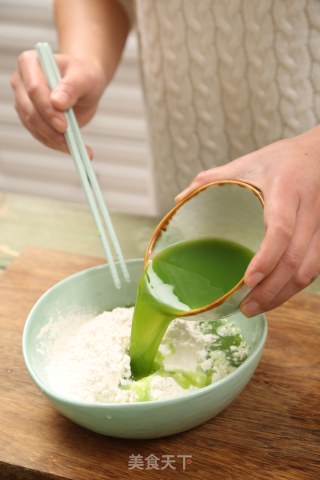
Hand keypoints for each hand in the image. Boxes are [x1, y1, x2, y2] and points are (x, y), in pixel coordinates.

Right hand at [11, 50, 106, 156]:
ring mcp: (24, 102)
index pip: (34, 89)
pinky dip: (57, 144)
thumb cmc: (84, 76)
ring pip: (33, 126)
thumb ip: (71, 88)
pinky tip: (73, 148)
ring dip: (54, 140)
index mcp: (30, 63)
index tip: (64, 125)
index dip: (47, 109)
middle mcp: (21, 82)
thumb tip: (57, 103)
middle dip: (49, 128)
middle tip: (69, 138)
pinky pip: (40, 135)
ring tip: (76, 147)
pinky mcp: (31, 119)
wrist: (85, 85)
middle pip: (29, 110)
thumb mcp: (83, 77)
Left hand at [176, 127, 319, 315]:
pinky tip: (278, 294)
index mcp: (285, 189)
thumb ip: (211, 179)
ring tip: (258, 307)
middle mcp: (308, 208)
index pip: (281, 229)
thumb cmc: (280, 159)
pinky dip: (297, 286)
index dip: (267, 257)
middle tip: (246, 307)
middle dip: (272, 290)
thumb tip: (179, 201)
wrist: (318, 153)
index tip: (249, 280)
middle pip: (296, 259)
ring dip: (284, 294)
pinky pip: (316, 268)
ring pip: (310, 269)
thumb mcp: (245, 163)